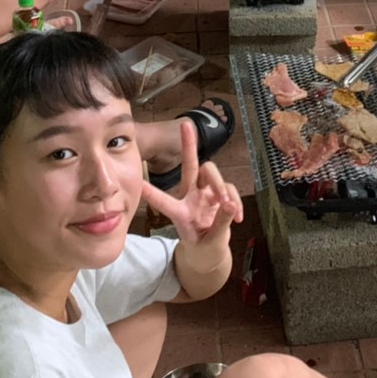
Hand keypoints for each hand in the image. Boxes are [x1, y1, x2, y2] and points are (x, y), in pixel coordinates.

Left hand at [140, 119, 242, 247]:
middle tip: (185, 124)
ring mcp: (206, 194)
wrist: (210, 253)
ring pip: (212, 173)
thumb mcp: (210, 242)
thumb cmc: (203, 247)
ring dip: (221, 187)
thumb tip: (228, 205)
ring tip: (227, 207)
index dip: (152, 192)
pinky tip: (237, 217)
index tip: (138, 181)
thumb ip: (220, 224)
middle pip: (190, 165)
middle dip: (188, 144)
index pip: (163, 201)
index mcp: (180, 212)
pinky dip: (235, 201)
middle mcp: (191, 197)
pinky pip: (229, 188)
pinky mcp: (220, 195)